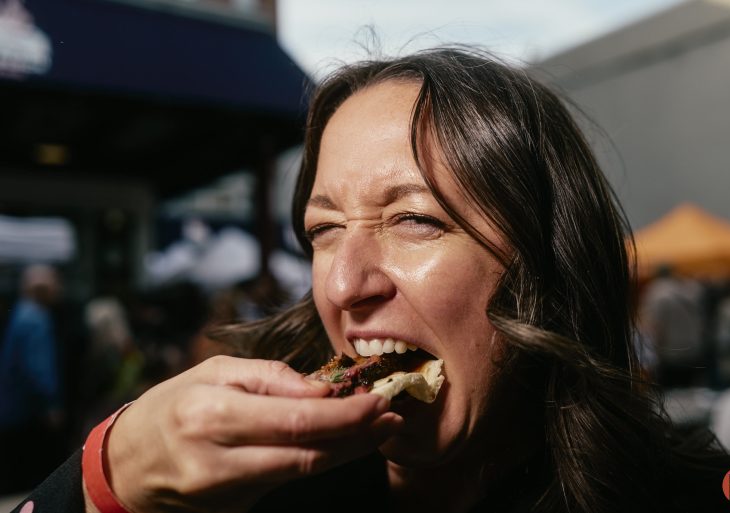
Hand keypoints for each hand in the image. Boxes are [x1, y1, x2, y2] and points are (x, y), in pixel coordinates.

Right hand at [97, 355, 401, 512]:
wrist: (131, 462)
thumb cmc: (174, 405)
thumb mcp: (214, 372)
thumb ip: (271, 377)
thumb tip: (324, 389)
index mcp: (213, 414)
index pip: (296, 420)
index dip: (345, 415)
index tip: (377, 401)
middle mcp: (220, 459)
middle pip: (307, 454)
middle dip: (358, 436)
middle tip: (392, 416)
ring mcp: (227, 491)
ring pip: (303, 471)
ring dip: (348, 450)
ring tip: (380, 429)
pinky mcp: (236, 506)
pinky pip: (288, 480)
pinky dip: (321, 459)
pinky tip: (344, 442)